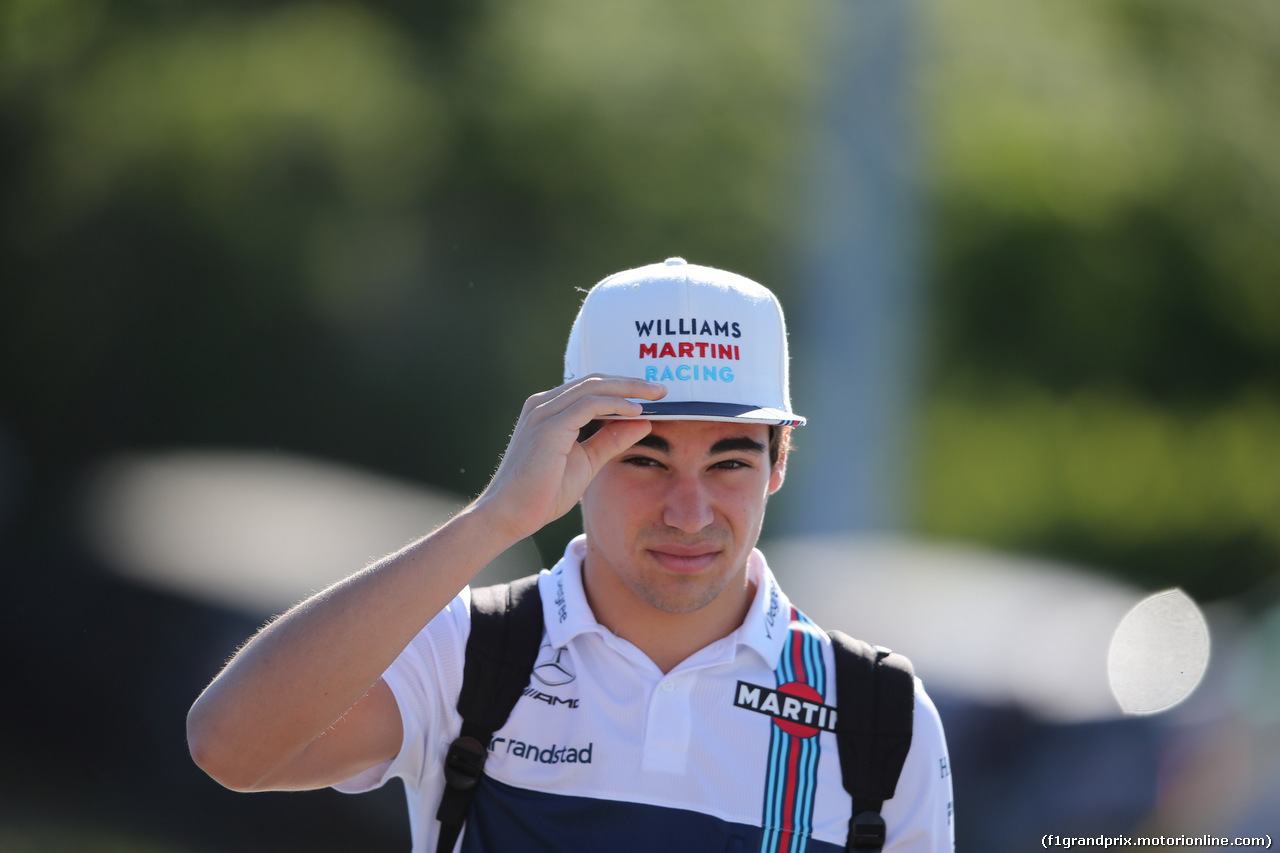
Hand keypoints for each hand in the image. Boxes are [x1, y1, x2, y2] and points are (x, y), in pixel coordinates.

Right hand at [473, 375, 665, 542]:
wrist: (510, 515)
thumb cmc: (541, 493)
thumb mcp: (587, 462)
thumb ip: (611, 440)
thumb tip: (642, 422)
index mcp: (549, 410)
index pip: (591, 388)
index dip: (623, 388)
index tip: (652, 395)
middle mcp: (543, 404)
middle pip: (595, 381)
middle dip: (631, 383)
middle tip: (662, 388)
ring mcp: (544, 412)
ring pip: (594, 387)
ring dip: (628, 389)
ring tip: (657, 394)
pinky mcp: (549, 426)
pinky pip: (589, 404)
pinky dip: (616, 404)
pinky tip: (637, 411)